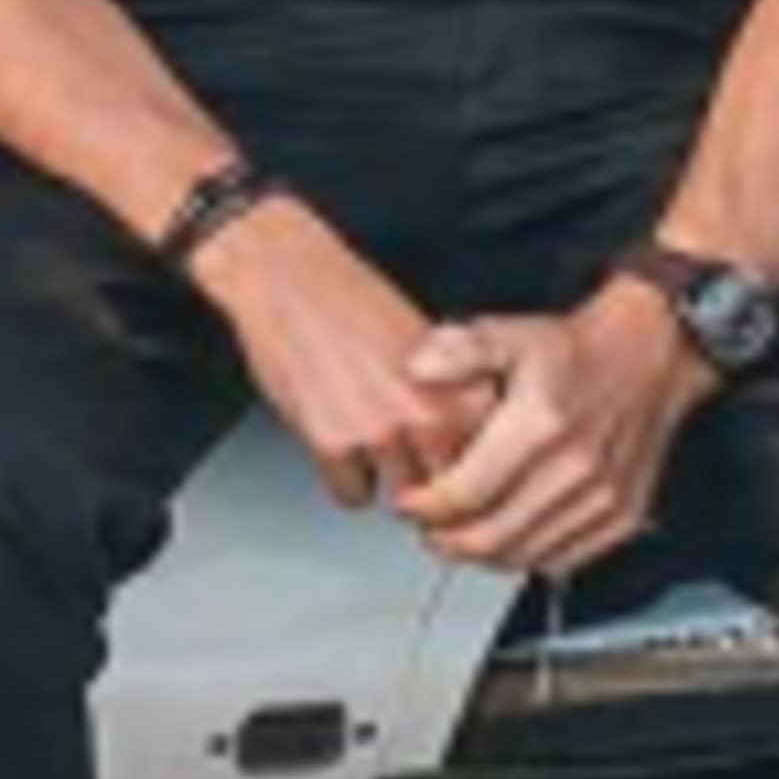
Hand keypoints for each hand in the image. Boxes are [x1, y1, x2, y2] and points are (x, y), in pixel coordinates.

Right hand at [197, 193, 501, 511]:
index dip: (465, 469)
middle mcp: (433, 414)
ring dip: (386, 480)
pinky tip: (338, 436)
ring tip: (369, 439)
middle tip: (405, 455)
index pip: (490, 468)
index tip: (449, 463)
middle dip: (429, 483)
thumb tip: (472, 460)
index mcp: (466, 389)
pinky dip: (343, 478)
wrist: (289, 278)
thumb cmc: (355, 304)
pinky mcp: (334, 444)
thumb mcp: (434, 350)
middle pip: (449, 491)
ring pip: (401, 500)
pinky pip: (352, 496)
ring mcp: (383, 432)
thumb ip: (457, 401)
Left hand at [392, 292, 696, 578]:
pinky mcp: (622, 517)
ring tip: (459, 531)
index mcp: (541, 425)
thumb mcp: (510, 333)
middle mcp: (576, 468)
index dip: (424, 508)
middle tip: (425, 526)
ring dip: (481, 555)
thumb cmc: (576, 352)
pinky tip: (505, 536)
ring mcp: (603, 499)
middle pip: (490, 537)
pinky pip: (562, 560)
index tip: (408, 501)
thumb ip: (459, 351)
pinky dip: (525, 557)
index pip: (464, 494)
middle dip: (444, 540)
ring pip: (523, 556)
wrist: (647, 357)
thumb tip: (417, 369)